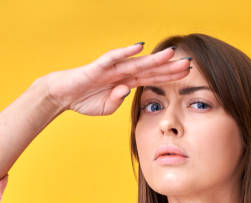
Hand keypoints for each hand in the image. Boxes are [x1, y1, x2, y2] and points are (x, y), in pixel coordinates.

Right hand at [42, 43, 190, 115]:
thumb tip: (126, 91)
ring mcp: (112, 68)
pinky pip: (114, 57)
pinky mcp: (99, 66)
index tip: (187, 74)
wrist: (62, 95)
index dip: (169, 76)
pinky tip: (139, 46)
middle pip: (151, 69)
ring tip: (171, 53)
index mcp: (127, 83)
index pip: (153, 78)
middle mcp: (123, 73)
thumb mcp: (107, 107)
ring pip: (137, 62)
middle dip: (169, 67)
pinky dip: (126, 51)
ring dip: (154, 58)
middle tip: (188, 63)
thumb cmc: (85, 100)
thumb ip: (118, 101)